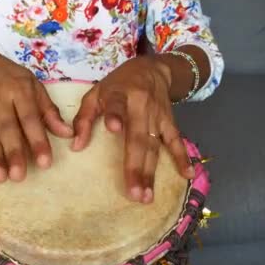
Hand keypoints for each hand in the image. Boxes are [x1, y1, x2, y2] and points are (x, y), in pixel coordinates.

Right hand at [0, 46, 72, 181]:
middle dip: (13, 153)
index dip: (38, 141)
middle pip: (8, 129)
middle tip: (19, 176)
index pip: (31, 119)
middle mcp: (0, 99)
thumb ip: (48, 111)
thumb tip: (68, 133)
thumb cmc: (9, 78)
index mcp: (21, 91)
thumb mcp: (32, 86)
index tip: (46, 163)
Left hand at [72, 56, 194, 202]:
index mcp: (119, 94)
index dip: (115, 115)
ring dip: (152, 172)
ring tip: (147, 196)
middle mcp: (141, 106)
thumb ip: (83, 118)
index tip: (112, 129)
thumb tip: (76, 146)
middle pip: (138, 138)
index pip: (116, 105)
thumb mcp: (96, 93)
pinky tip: (188, 174)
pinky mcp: (170, 122)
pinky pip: (176, 141)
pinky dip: (183, 157)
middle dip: (136, 166)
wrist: (153, 68)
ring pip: (154, 147)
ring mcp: (158, 116)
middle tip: (134, 193)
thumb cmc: (118, 84)